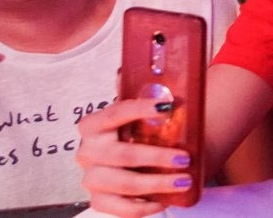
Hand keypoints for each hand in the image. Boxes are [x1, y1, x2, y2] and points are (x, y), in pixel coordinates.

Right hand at [75, 97, 188, 217]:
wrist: (145, 158)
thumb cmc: (145, 132)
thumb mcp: (145, 112)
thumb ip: (142, 93)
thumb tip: (127, 69)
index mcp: (95, 125)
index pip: (113, 113)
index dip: (138, 109)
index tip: (167, 107)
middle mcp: (88, 152)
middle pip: (121, 154)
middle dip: (156, 157)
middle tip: (185, 158)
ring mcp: (92, 178)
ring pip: (122, 183)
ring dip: (156, 183)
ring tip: (184, 180)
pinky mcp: (100, 199)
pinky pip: (119, 208)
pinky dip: (143, 206)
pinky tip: (163, 200)